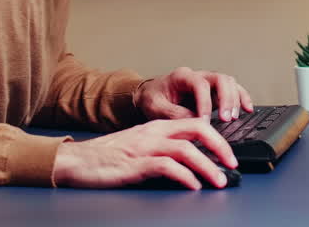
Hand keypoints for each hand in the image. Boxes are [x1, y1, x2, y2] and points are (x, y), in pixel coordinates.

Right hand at [52, 117, 236, 189]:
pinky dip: (184, 176)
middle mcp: (153, 133)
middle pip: (197, 129)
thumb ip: (163, 148)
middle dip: (220, 146)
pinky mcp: (134, 164)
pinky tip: (192, 186)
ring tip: (219, 180)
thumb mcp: (139, 146)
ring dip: (207, 165)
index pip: (195, 122)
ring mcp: (144, 147)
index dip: (217, 136)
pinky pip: (166, 167)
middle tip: (233, 164)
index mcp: (156, 126)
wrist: (75, 160)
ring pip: (186, 149)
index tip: (230, 154)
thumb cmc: (106, 157)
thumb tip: (192, 163)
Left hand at [134, 66, 254, 121]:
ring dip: (235, 99)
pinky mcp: (214, 91)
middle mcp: (198, 76)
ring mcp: (208, 82)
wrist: (150, 95)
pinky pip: (233, 90)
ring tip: (235, 117)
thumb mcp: (155, 108)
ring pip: (229, 82)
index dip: (205, 103)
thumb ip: (173, 114)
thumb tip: (193, 122)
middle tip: (226, 119)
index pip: (200, 84)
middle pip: (220, 79)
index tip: (205, 121)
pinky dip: (242, 98)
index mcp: (182, 76)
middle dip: (225, 99)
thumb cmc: (152, 99)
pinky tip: (248, 109)